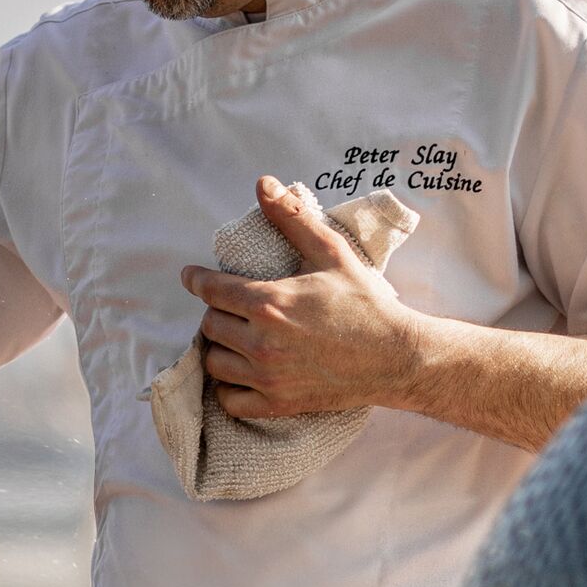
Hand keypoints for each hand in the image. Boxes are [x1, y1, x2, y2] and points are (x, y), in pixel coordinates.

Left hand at [179, 177, 434, 418]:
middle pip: (210, 325)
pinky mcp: (278, 403)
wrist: (396, 357)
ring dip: (220, 348)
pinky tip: (241, 372)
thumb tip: (263, 183)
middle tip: (232, 307)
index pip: (211, 289)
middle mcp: (262, 342)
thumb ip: (292, 217)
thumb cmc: (364, 302)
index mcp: (269, 302)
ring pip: (214, 362)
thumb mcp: (330, 252)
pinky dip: (229, 388)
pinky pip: (231, 401)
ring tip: (235, 337)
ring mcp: (268, 377)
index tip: (190, 276)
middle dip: (217, 312)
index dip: (196, 279)